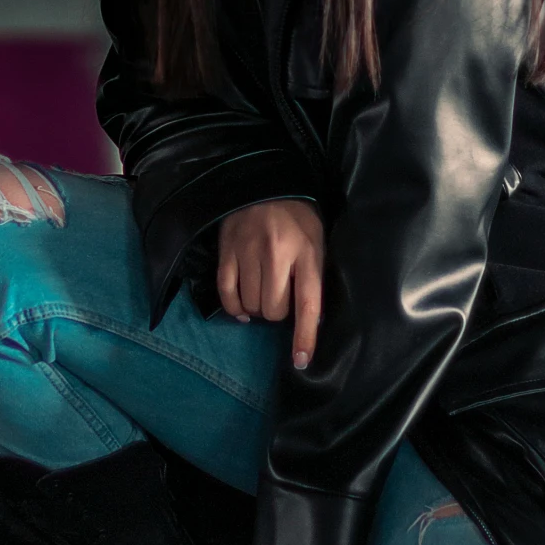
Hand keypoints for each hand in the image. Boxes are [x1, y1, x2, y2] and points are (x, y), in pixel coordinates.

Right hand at [217, 200, 324, 369]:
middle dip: (277, 313)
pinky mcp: (227, 252)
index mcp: (307, 253)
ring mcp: (248, 252)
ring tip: (262, 293)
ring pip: (251, 306)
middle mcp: (277, 254)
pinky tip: (242, 306)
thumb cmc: (297, 219)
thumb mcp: (317, 242)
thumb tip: (310, 320)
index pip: (308, 304)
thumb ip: (313, 277)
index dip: (304, 336)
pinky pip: (227, 294)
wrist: (264, 183)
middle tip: (280, 297)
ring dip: (256, 309)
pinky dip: (234, 307)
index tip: (300, 361)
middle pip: (274, 310)